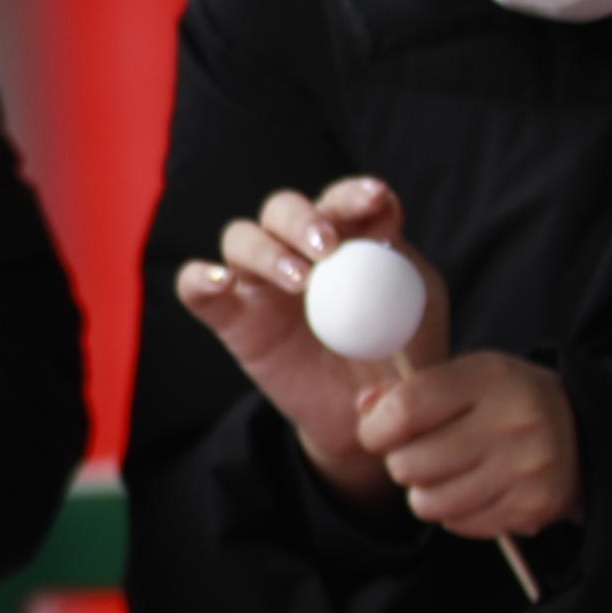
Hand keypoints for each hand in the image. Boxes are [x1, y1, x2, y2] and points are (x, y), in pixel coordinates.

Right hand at [170, 176, 441, 504]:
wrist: (365, 419)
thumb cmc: (398, 358)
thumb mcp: (416, 315)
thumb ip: (404, 273)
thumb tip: (389, 239)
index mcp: (347, 239)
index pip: (342, 200)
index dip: (354, 193)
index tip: (375, 199)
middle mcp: (297, 250)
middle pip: (283, 208)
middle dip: (303, 219)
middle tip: (326, 247)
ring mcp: (259, 282)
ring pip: (241, 237)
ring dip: (266, 250)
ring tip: (298, 281)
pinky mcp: (231, 317)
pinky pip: (195, 288)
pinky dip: (199, 278)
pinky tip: (219, 283)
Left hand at [356, 350, 582, 540]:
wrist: (583, 434)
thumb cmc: (503, 402)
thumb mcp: (462, 379)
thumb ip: (407, 392)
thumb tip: (364, 409)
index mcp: (489, 378)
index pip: (406, 409)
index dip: (375, 429)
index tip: (375, 434)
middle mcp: (513, 422)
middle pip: (410, 464)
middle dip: (401, 464)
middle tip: (419, 455)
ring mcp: (527, 468)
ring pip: (429, 502)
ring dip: (424, 493)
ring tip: (445, 474)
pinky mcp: (533, 507)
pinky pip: (458, 524)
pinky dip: (455, 513)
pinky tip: (475, 490)